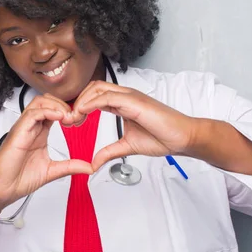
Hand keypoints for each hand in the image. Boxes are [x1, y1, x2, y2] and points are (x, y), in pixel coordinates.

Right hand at [0, 94, 92, 210]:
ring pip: (39, 102)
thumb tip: (88, 167)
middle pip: (47, 100)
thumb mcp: (52, 171)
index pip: (53, 110)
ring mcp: (24, 128)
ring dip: (56, 105)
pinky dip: (47, 111)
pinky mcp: (18, 132)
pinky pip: (32, 114)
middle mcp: (31, 127)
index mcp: (39, 133)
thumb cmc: (19, 179)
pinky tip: (59, 118)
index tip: (80, 120)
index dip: (68, 110)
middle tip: (75, 117)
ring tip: (68, 117)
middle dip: (64, 104)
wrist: (2, 190)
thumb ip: (70, 166)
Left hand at [73, 80, 196, 170]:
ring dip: (82, 101)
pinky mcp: (135, 101)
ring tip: (73, 118)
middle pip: (93, 88)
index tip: (71, 122)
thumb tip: (93, 164)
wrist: (183, 138)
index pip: (95, 96)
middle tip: (68, 120)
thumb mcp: (128, 146)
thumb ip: (110, 152)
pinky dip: (92, 103)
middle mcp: (125, 95)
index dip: (80, 106)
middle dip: (77, 101)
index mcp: (123, 103)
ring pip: (98, 88)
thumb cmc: (162, 137)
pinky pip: (108, 97)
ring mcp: (130, 96)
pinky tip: (83, 113)